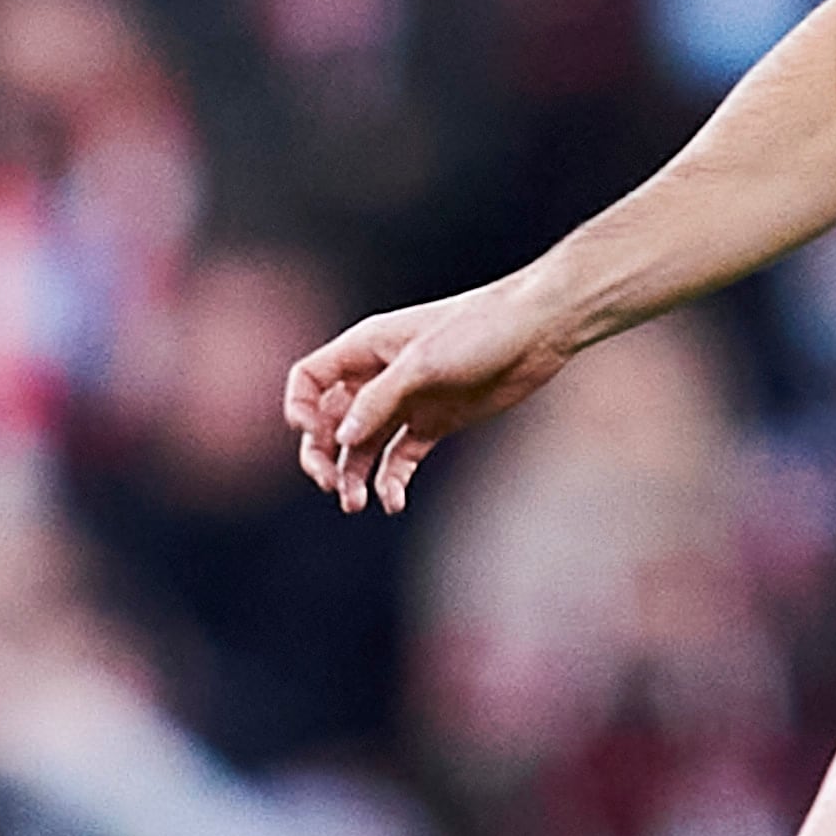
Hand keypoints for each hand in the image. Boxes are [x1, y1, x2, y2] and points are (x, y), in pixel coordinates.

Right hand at [283, 279, 566, 515]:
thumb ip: (379, 399)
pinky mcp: (433, 423)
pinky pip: (399, 458)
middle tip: (330, 485)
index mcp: (365, 349)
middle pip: (329, 420)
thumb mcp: (421, 363)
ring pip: (362, 445)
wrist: (536, 333)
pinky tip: (393, 502)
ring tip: (355, 504)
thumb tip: (342, 437)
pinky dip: (391, 481)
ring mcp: (405, 402)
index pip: (310, 379)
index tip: (310, 433)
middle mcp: (378, 377)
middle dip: (322, 454)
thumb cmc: (477, 330)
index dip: (299, 407)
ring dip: (353, 475)